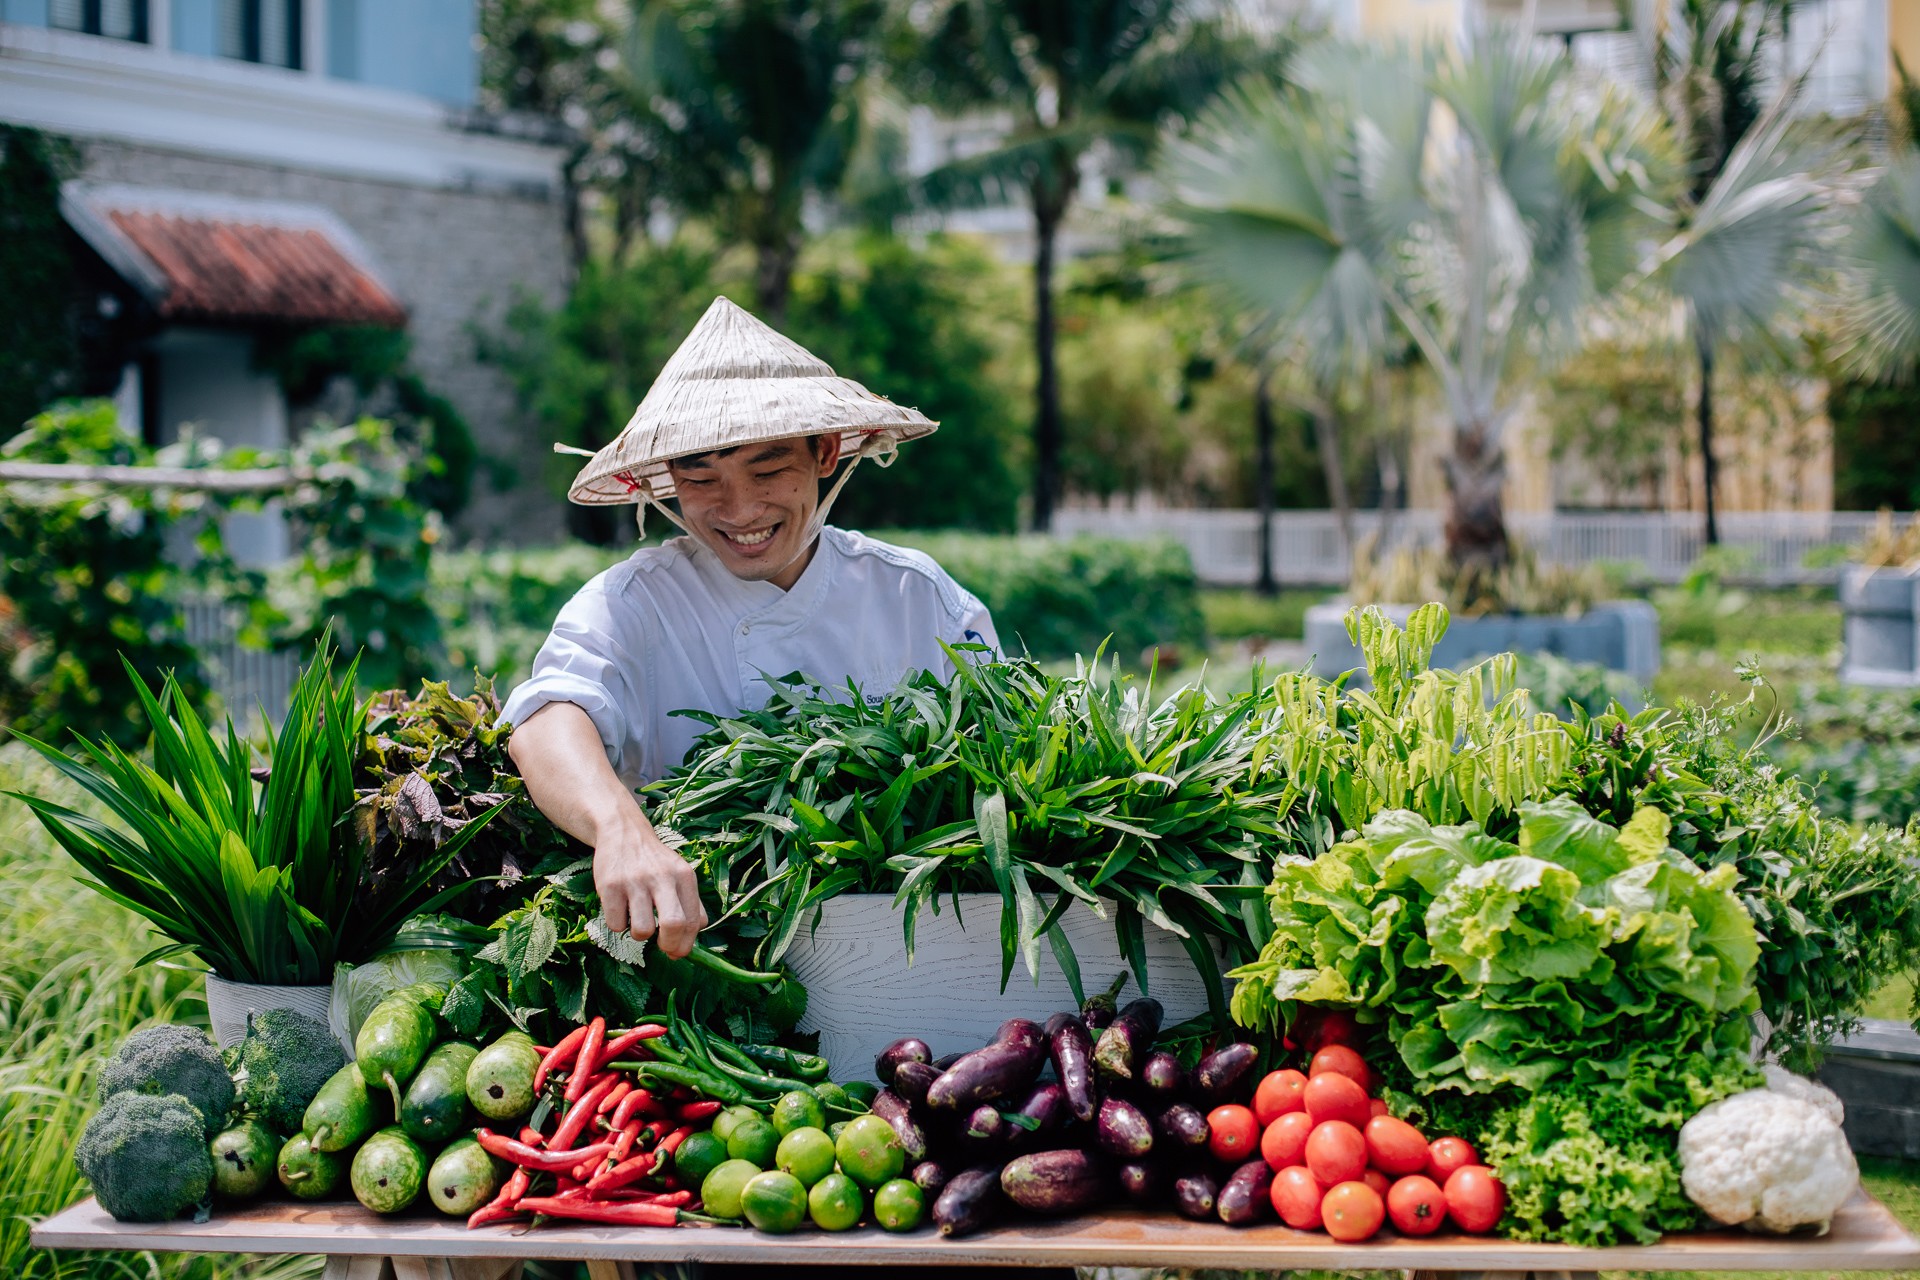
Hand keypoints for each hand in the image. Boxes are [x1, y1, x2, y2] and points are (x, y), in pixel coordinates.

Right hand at [594, 819, 707, 958]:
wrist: (623, 831)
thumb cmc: (654, 863)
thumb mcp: (679, 875)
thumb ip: (690, 906)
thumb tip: (687, 945)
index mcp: (684, 877)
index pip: (694, 921)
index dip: (686, 945)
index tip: (677, 953)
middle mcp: (662, 877)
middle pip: (673, 925)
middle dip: (669, 945)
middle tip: (662, 947)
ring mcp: (635, 881)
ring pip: (642, 930)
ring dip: (639, 935)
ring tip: (637, 919)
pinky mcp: (610, 885)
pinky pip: (616, 924)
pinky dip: (618, 924)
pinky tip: (620, 908)